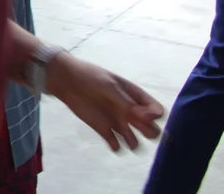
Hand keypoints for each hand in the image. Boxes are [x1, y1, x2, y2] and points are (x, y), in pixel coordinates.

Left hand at [46, 51, 163, 151]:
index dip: (154, 116)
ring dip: (134, 143)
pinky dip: (117, 147)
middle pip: (152, 129)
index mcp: (135, 97)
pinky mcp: (104, 131)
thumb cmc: (90, 77)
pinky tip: (112, 141)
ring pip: (136, 141)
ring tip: (124, 137)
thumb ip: (126, 102)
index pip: (157, 111)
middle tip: (134, 125)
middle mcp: (130, 112)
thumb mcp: (109, 86)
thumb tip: (146, 118)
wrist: (66, 80)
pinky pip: (117, 145)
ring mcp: (118, 122)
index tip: (140, 114)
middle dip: (149, 132)